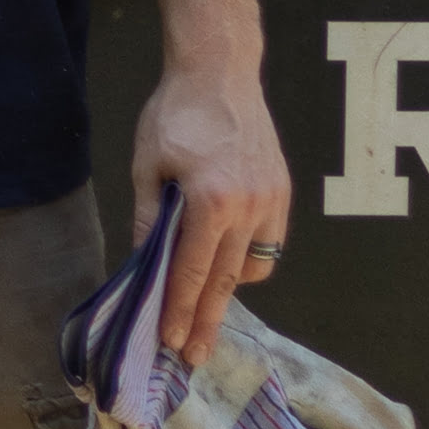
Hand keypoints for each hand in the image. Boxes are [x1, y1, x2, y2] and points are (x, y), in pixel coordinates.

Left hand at [129, 58, 295, 369]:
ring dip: (228, 292)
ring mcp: (271, 201)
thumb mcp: (148, 166)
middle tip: (194, 356)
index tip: (171, 342)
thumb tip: (145, 265)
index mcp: (211, 202)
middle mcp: (248, 208)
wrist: (220, 72)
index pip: (193, 272)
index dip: (180, 311)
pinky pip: (268, 244)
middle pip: (226, 281)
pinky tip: (227, 263)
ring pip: (252, 267)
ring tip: (206, 313)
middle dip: (207, 321)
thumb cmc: (175, 114)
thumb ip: (150, 220)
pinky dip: (248, 259)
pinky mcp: (282, 193)